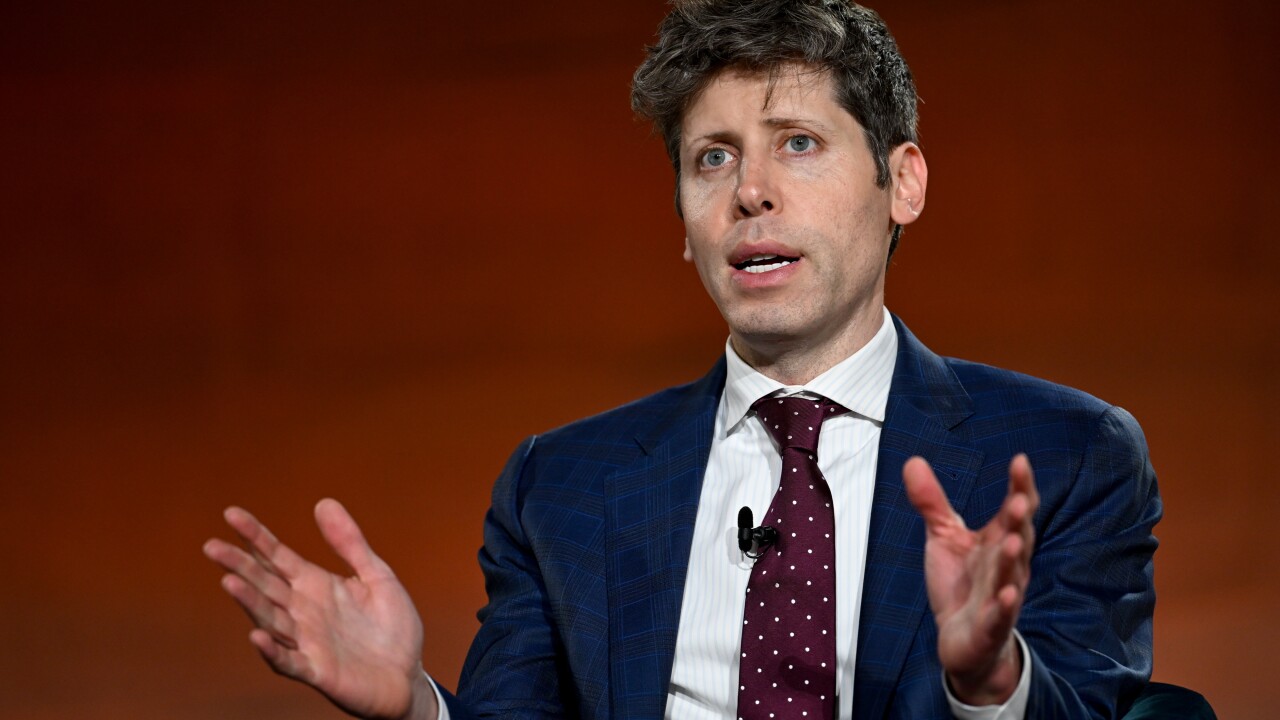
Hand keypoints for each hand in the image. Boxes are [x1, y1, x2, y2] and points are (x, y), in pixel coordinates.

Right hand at [203, 499, 437, 719]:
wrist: (408, 675)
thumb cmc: (391, 627)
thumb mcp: (377, 576)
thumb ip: (350, 543)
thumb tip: (323, 502)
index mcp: (315, 585)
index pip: (276, 556)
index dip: (255, 535)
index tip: (231, 514)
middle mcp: (303, 611)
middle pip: (264, 584)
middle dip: (239, 565)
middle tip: (212, 546)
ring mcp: (307, 641)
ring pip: (270, 619)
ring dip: (250, 602)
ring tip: (230, 582)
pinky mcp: (317, 671)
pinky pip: (289, 661)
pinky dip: (272, 651)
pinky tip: (256, 636)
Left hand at [903, 454, 1038, 705]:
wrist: (962, 639)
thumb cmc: (960, 585)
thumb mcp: (943, 538)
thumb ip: (932, 503)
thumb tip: (913, 461)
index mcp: (997, 541)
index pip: (1014, 511)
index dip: (1019, 486)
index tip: (1020, 460)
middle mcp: (1006, 566)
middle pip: (1018, 538)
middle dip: (1019, 520)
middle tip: (1020, 499)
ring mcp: (1002, 596)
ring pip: (1012, 575)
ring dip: (1013, 559)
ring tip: (1012, 540)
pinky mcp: (991, 625)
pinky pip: (1001, 614)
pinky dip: (1005, 605)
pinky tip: (1007, 594)